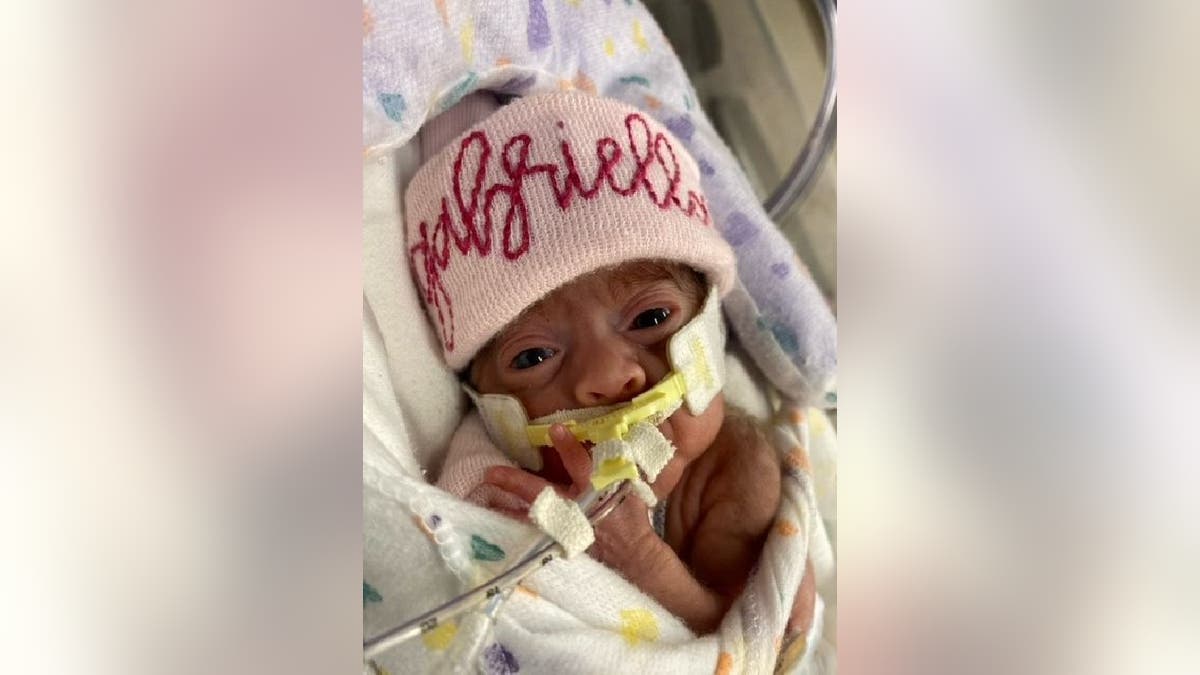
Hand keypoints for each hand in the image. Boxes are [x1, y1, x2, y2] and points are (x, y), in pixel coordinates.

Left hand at [483, 425, 656, 567]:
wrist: (633, 553)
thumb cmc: (630, 514)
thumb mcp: (628, 483)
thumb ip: (614, 460)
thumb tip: (600, 433)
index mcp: (597, 488)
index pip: (582, 464)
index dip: (569, 447)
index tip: (554, 428)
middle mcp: (577, 507)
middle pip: (543, 492)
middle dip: (516, 482)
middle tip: (490, 473)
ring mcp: (566, 526)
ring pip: (531, 517)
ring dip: (506, 509)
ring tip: (482, 502)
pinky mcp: (561, 542)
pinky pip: (533, 535)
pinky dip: (514, 530)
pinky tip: (496, 525)